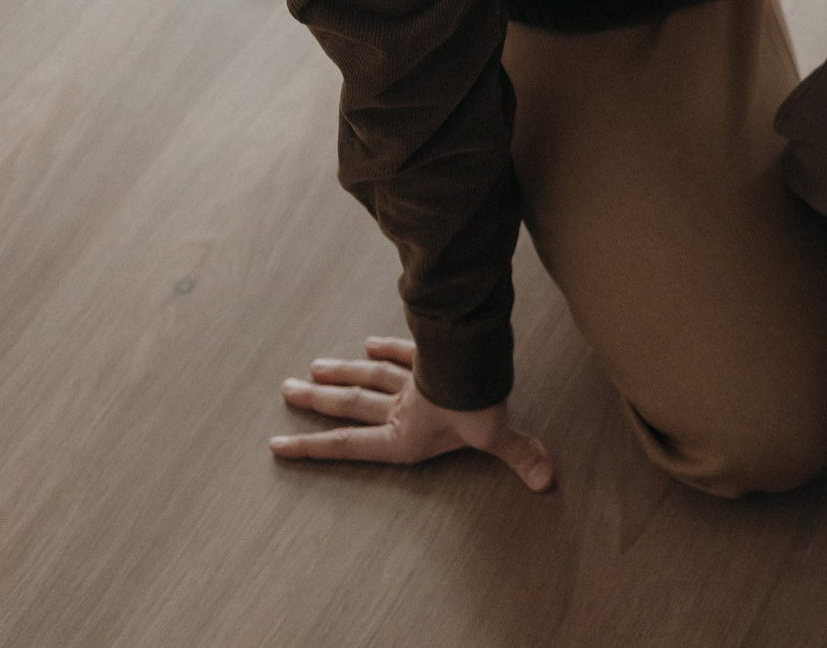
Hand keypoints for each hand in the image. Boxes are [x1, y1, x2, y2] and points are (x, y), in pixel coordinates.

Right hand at [271, 335, 554, 491]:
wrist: (477, 361)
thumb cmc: (478, 404)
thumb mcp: (496, 437)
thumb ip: (520, 458)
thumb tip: (548, 481)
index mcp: (403, 437)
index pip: (350, 444)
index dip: (315, 448)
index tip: (278, 444)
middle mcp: (399, 409)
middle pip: (350, 405)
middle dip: (317, 403)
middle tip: (286, 391)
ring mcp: (411, 381)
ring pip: (367, 377)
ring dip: (340, 374)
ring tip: (311, 370)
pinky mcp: (426, 357)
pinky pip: (403, 353)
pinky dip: (388, 350)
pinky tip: (371, 345)